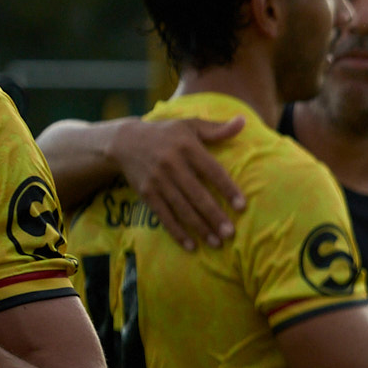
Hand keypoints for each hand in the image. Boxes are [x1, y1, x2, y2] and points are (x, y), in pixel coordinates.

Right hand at [110, 115, 245, 250]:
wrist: (124, 141)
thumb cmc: (166, 133)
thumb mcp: (190, 125)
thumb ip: (217, 128)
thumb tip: (243, 121)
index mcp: (187, 147)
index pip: (212, 171)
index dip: (227, 189)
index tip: (242, 206)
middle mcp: (172, 165)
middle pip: (197, 195)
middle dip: (214, 216)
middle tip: (231, 234)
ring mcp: (157, 181)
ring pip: (182, 209)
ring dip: (199, 228)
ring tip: (217, 244)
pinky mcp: (146, 193)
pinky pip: (163, 216)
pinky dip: (177, 232)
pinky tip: (191, 245)